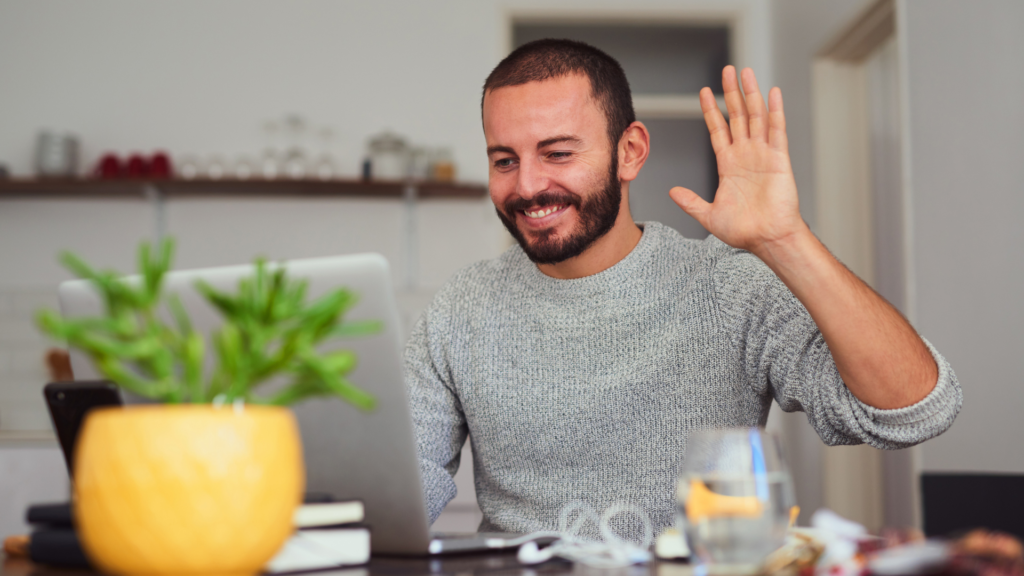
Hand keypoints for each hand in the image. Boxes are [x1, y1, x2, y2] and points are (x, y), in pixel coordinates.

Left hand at [669, 66, 807, 257]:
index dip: (711, 111)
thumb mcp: (709, 215)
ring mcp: (763, 154)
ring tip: (745, 72)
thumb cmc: (744, 231)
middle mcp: (746, 155)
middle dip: (731, 93)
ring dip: (750, 94)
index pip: (718, 130)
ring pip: (755, 117)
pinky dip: (775, 111)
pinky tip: (772, 92)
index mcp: (728, 165)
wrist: (767, 239)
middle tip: (727, 70)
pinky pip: (777, 130)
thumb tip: (672, 192)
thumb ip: (691, 202)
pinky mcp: (779, 159)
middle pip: (737, 116)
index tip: (703, 92)